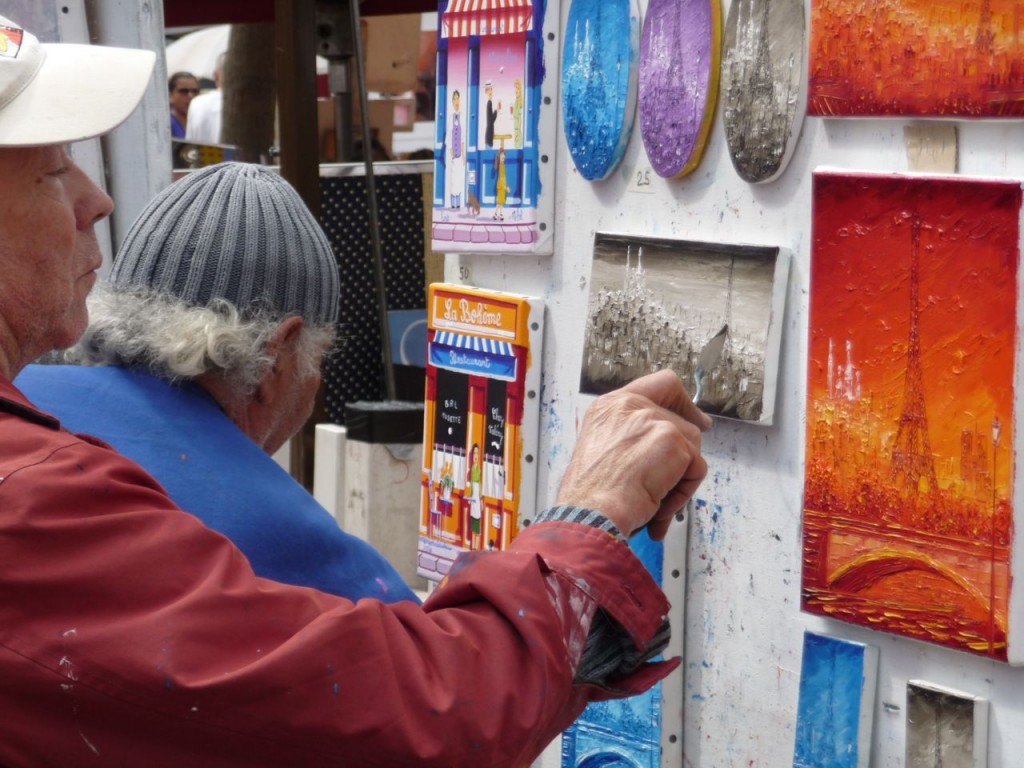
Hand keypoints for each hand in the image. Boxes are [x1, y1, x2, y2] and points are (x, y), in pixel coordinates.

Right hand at [556, 370, 710, 539]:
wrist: (588, 514)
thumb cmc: (591, 497)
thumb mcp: (604, 454)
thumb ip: (632, 439)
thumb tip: (672, 446)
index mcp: (609, 407)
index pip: (661, 385)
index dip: (682, 403)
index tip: (697, 419)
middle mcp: (629, 405)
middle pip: (684, 423)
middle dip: (684, 457)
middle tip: (674, 483)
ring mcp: (652, 420)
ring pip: (692, 448)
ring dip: (680, 480)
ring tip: (653, 501)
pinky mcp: (671, 440)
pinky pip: (696, 469)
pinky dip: (684, 493)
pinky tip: (658, 505)